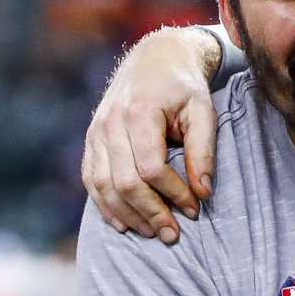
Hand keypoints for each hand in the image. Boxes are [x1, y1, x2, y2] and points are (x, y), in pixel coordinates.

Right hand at [82, 28, 220, 243]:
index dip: (173, 194)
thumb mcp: (203, 111)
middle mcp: (111, 123)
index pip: (152, 168)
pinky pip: (91, 179)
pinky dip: (105, 205)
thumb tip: (204, 192)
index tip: (195, 210)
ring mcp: (96, 132)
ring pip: (104, 186)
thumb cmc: (183, 88)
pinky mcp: (90, 140)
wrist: (154, 60)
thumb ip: (203, 151)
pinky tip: (123, 223)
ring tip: (151, 233)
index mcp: (139, 113)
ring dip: (127, 215)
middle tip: (173, 235)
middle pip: (125, 182)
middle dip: (150, 213)